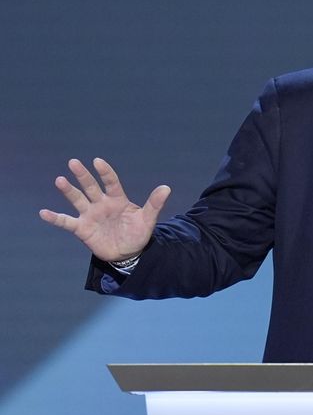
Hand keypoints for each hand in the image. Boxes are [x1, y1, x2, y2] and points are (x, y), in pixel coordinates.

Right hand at [39, 158, 170, 262]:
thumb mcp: (148, 219)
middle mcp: (102, 204)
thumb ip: (154, 204)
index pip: (111, 182)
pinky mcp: (82, 228)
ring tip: (60, 180)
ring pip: (78, 199)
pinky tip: (44, 212)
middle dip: (83, 175)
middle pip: (91, 186)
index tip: (97, 161)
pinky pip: (66, 222)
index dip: (105, 172)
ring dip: (69, 191)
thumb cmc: (138, 233)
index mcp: (118, 199)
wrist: (128, 253)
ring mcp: (90, 215)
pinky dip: (55, 218)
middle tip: (73, 162)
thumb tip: (166, 188)